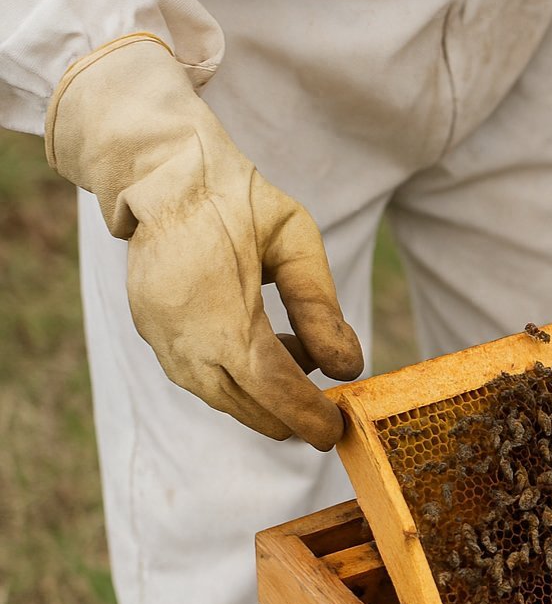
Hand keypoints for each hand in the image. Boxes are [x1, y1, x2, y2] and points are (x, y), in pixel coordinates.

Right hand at [46, 35, 362, 448]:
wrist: (165, 173)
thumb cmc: (239, 200)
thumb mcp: (295, 241)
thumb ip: (322, 307)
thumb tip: (348, 367)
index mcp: (223, 315)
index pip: (274, 390)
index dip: (307, 416)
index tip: (335, 430)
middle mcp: (185, 339)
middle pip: (247, 406)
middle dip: (291, 417)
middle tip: (327, 411)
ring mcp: (162, 340)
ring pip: (222, 398)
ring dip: (265, 396)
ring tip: (297, 356)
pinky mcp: (152, 335)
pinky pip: (201, 378)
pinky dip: (237, 379)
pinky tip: (262, 345)